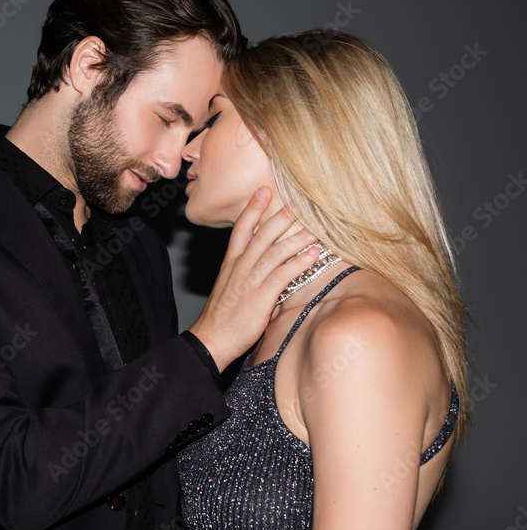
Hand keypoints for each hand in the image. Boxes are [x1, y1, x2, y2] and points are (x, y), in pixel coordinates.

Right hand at [188, 188, 318, 370]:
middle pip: (263, 234)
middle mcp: (240, 267)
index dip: (253, 209)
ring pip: (276, 251)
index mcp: (231, 263)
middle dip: (282, 215)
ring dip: (298, 237)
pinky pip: (282, 276)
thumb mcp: (230, 286)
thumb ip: (247, 271)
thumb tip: (266, 264)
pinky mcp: (261, 298)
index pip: (242, 228)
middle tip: (300, 200)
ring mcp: (250, 281)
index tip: (264, 190)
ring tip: (317, 226)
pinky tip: (313, 254)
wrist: (212, 339)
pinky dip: (299, 263)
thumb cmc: (223, 315)